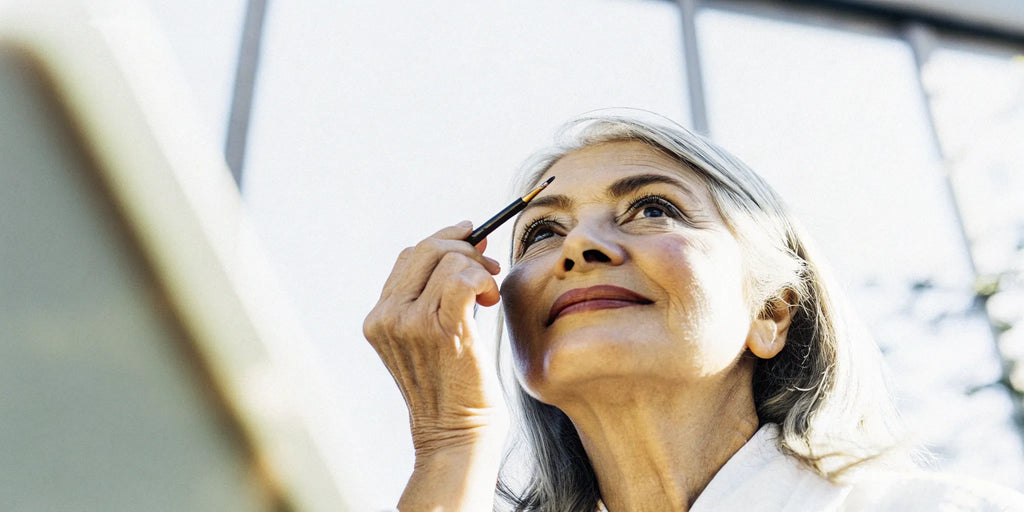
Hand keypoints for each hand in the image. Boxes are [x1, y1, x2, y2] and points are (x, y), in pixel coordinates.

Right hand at [363, 221, 507, 457]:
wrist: (455, 433)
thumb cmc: (452, 385)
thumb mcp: (430, 334)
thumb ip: (439, 291)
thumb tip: (471, 240)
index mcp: (379, 316)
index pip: (411, 254)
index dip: (446, 242)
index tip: (474, 246)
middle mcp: (388, 317)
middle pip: (428, 249)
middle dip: (465, 249)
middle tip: (489, 269)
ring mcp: (411, 324)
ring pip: (449, 260)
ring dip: (478, 268)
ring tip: (488, 295)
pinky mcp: (442, 331)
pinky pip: (463, 279)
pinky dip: (482, 280)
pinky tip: (488, 301)